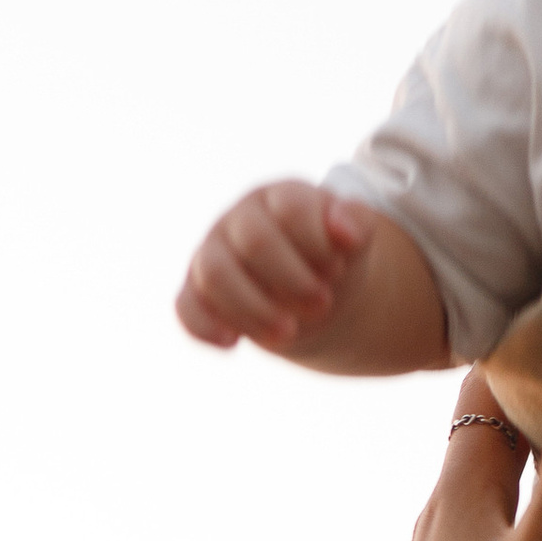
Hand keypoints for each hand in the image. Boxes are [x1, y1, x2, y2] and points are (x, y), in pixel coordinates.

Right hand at [177, 180, 373, 350]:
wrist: (312, 293)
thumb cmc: (331, 258)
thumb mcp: (353, 241)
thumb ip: (356, 225)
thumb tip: (347, 231)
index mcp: (282, 198)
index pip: (291, 208)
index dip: (316, 244)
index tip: (336, 269)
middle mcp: (241, 220)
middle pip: (254, 241)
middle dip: (292, 280)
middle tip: (322, 304)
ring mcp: (213, 253)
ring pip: (214, 274)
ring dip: (254, 309)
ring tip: (288, 333)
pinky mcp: (196, 291)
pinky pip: (185, 306)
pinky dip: (206, 326)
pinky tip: (233, 342)